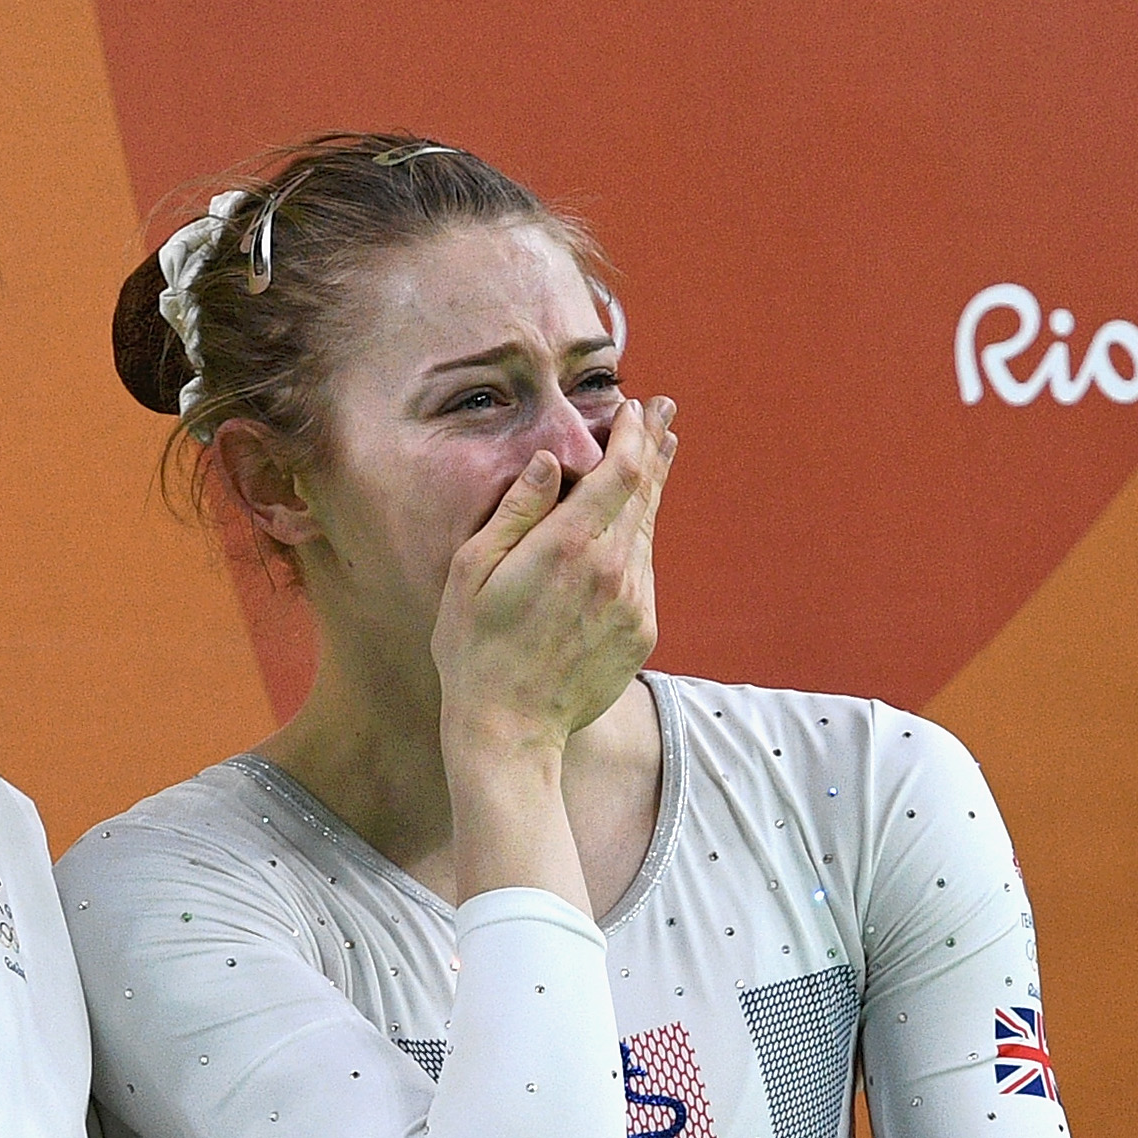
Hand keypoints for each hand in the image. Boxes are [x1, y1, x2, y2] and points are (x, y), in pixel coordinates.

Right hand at [431, 394, 673, 758]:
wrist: (510, 729)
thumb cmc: (474, 649)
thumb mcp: (473, 572)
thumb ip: (515, 511)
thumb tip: (549, 460)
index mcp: (569, 547)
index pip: (621, 472)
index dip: (633, 434)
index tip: (635, 407)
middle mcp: (613, 570)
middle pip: (646, 493)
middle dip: (654, 447)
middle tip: (664, 410)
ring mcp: (633, 602)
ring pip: (648, 531)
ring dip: (653, 489)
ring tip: (661, 451)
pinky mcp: (641, 631)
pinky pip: (643, 572)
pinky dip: (639, 540)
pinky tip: (632, 527)